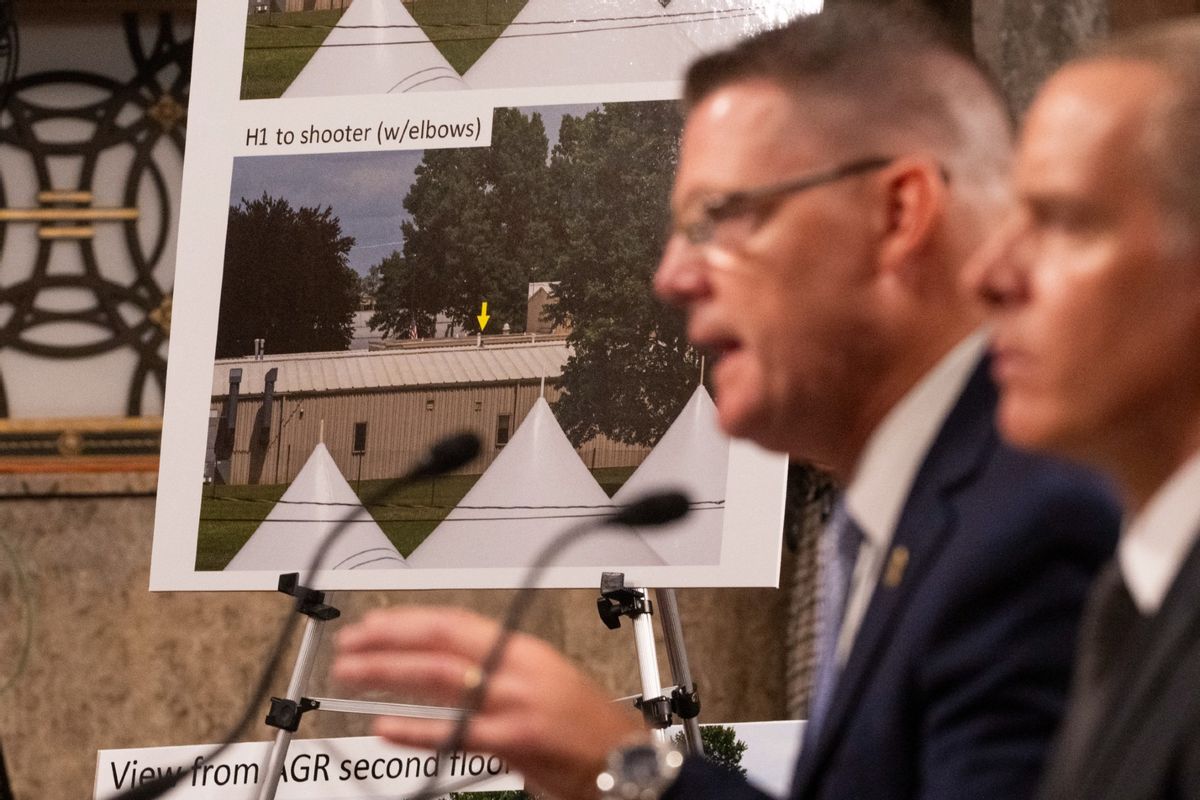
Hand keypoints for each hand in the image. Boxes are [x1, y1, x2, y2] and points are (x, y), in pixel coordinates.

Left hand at [332, 606, 644, 798]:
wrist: (627, 757)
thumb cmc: (586, 723)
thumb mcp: (542, 678)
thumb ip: (497, 667)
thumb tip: (447, 660)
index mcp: (523, 648)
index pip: (455, 621)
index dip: (408, 619)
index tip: (373, 622)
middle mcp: (518, 667)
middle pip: (441, 642)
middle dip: (388, 639)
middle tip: (348, 644)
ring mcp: (517, 702)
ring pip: (441, 677)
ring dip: (390, 673)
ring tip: (353, 673)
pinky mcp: (518, 739)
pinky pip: (457, 732)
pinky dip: (417, 729)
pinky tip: (385, 726)